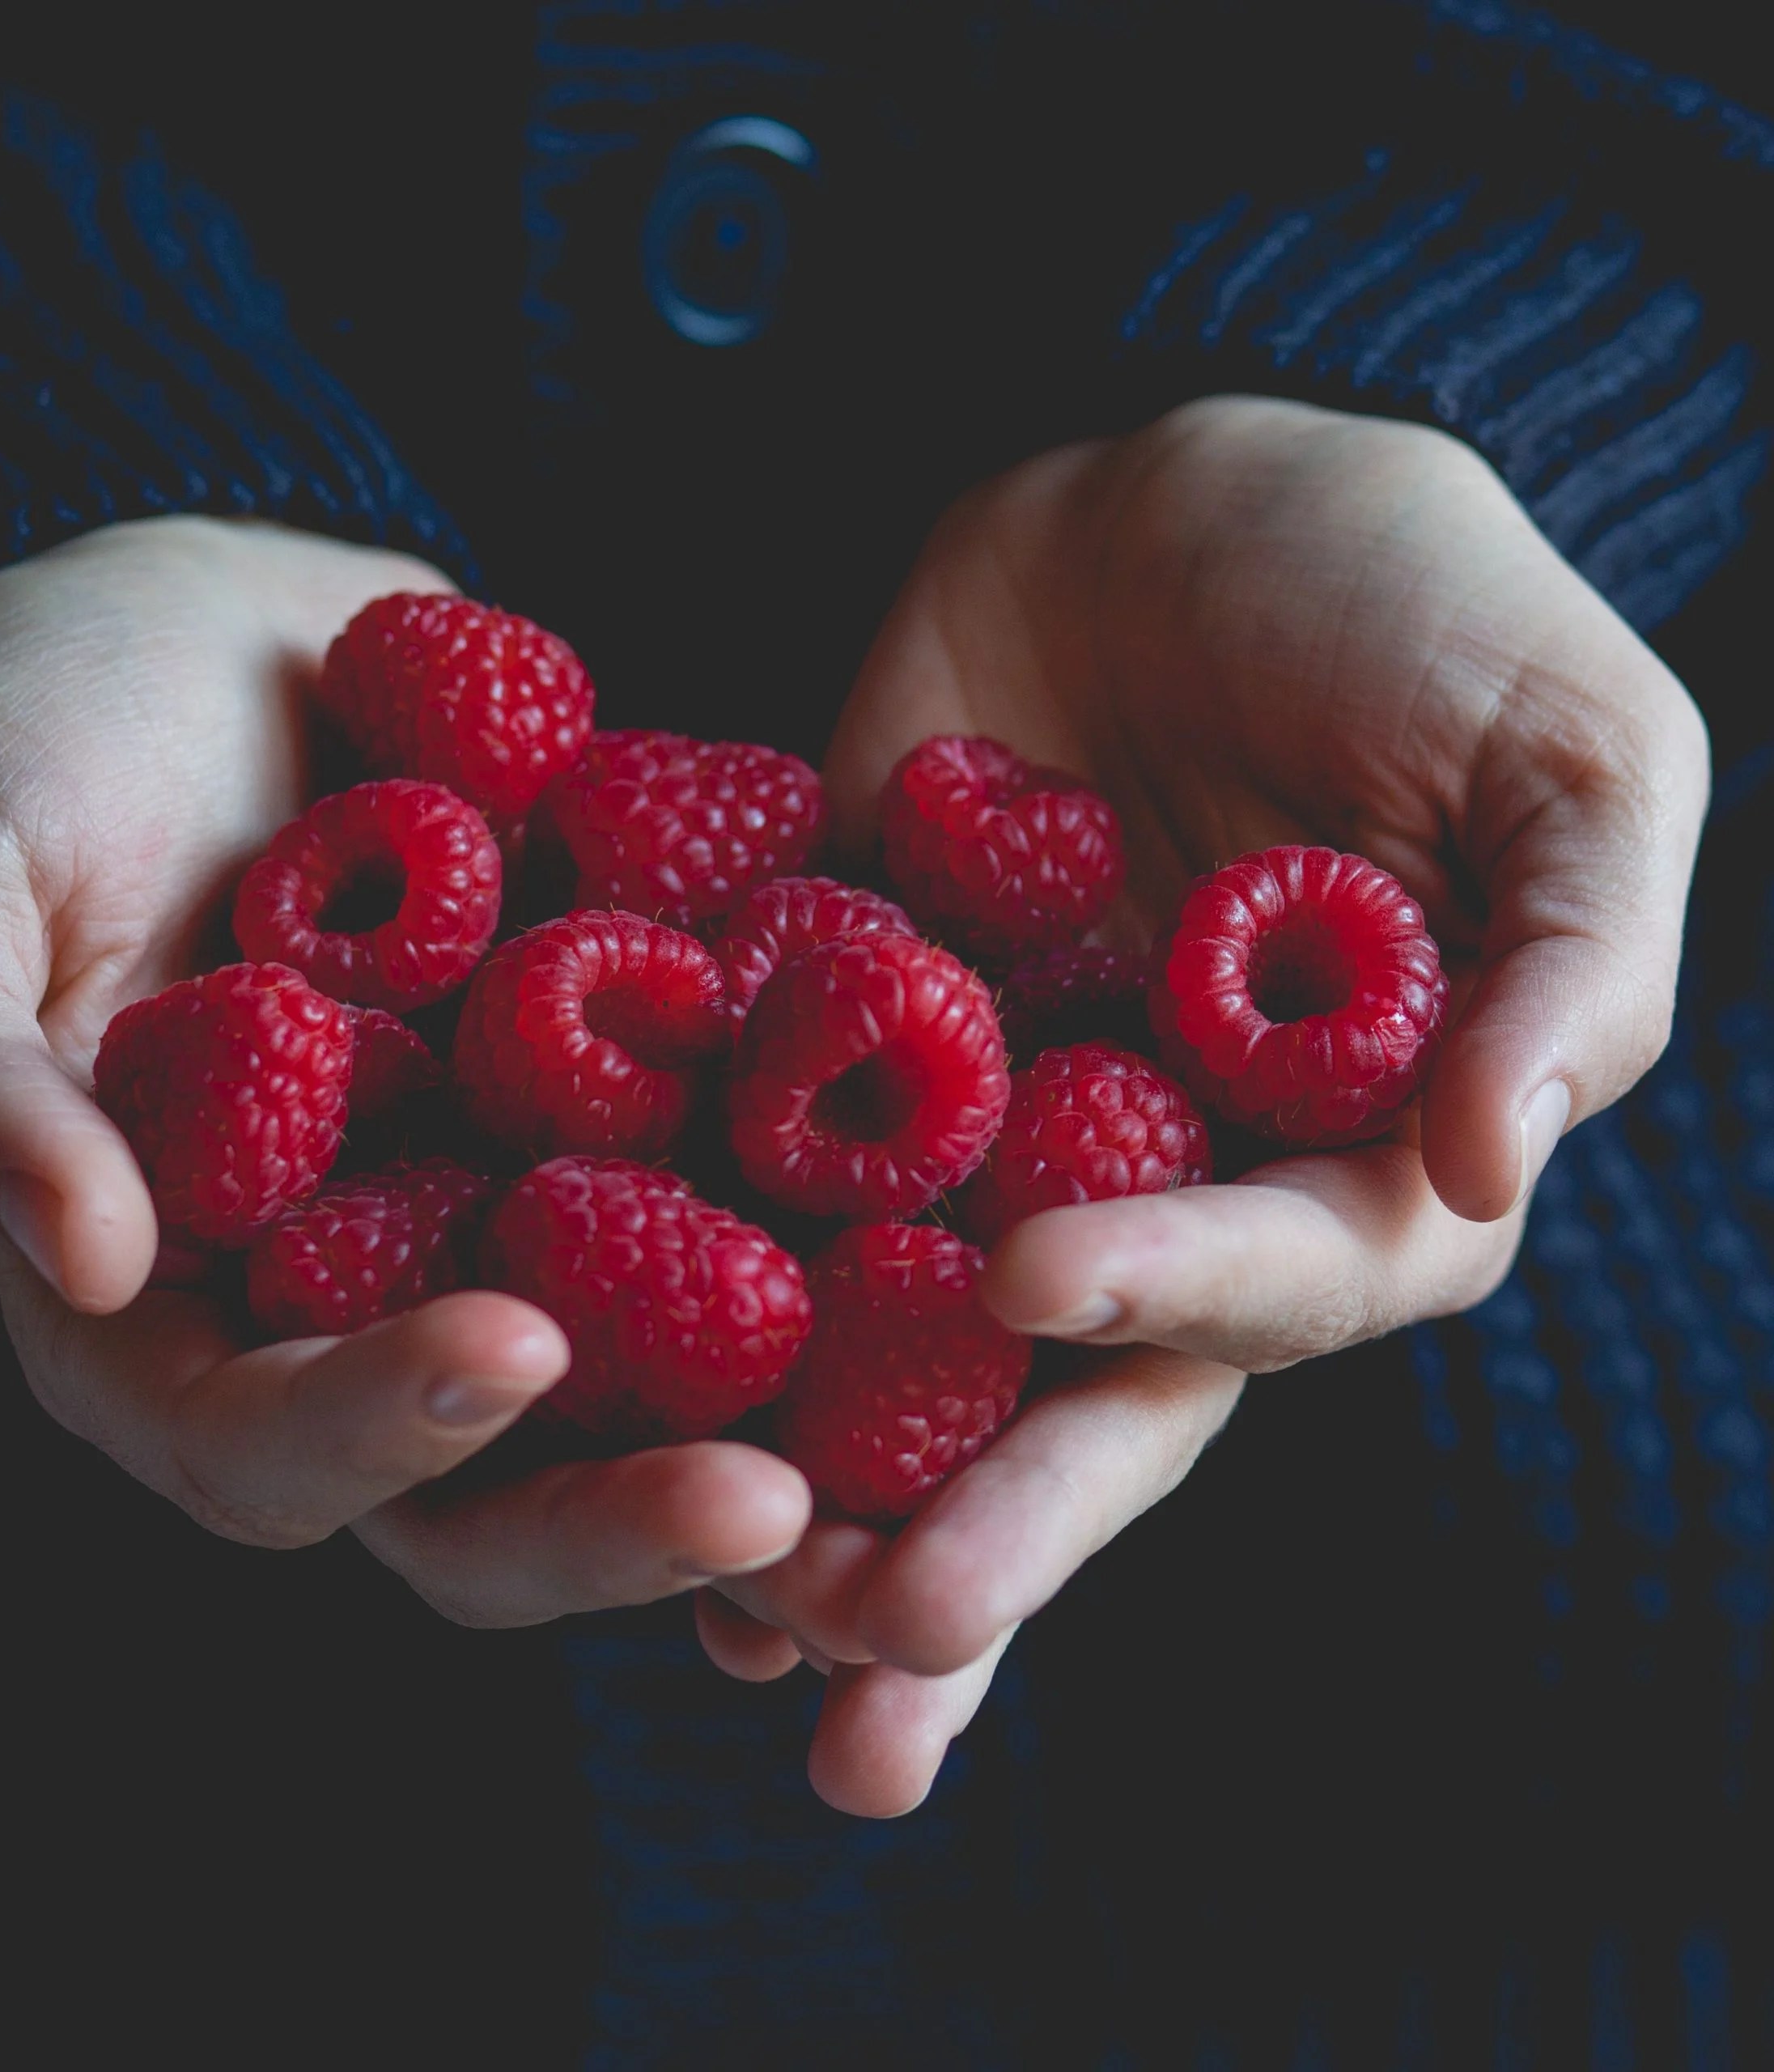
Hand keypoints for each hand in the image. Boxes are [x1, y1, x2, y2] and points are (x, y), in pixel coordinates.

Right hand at [0, 517, 809, 1613]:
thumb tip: (75, 1250)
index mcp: (163, 1298)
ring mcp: (499, 1216)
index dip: (368, 1425)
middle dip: (613, 1509)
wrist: (211, 625)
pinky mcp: (621, 1121)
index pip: (251, 1436)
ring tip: (906, 1447)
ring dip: (764, 1438)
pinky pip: (733, 1212)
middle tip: (768, 1507)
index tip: (505, 1355)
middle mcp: (348, 1295)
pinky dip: (836, 1255)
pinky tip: (956, 1254)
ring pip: (636, 1390)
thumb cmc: (21, 736)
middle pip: (481, 1479)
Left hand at [707, 396, 1708, 1811]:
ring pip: (901, 1353)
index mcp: (1332, 1153)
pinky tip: (595, 1415)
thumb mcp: (1564, 750)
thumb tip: (1495, 1160)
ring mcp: (982, 1139)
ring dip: (818, 1492)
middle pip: (1067, 1390)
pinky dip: (683, 1302)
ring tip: (725, 1629)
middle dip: (978, 1525)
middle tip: (857, 1648)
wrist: (1167, 497)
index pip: (1272, 1280)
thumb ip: (1569, 957)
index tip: (1032, 1278)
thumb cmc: (1410, 603)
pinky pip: (757, 1192)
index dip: (1167, 1296)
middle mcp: (1150, 1189)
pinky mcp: (837, 1061)